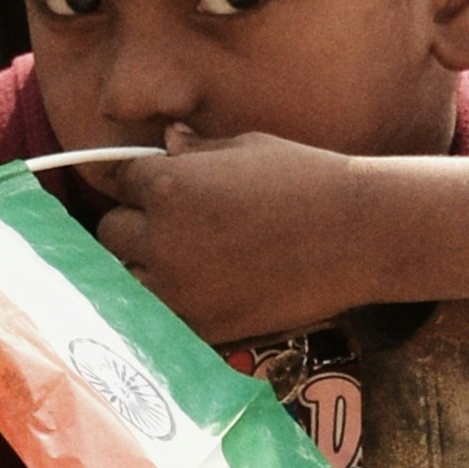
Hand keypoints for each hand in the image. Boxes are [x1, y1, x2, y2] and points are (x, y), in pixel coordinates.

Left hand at [87, 137, 390, 343]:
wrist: (356, 236)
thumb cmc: (306, 179)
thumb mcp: (246, 148)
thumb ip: (196, 151)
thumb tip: (166, 141)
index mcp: (167, 187)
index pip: (121, 180)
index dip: (143, 180)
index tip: (160, 183)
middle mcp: (161, 240)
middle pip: (112, 233)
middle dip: (136, 224)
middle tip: (174, 222)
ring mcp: (177, 290)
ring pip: (125, 279)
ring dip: (144, 267)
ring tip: (186, 257)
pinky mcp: (199, 326)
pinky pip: (158, 314)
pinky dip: (169, 302)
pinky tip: (201, 286)